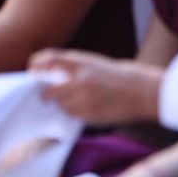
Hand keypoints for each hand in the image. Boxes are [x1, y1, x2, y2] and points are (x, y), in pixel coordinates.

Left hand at [30, 49, 160, 125]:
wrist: (144, 92)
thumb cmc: (120, 76)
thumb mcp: (95, 63)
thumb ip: (73, 67)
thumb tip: (50, 75)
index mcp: (80, 62)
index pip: (47, 60)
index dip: (36, 67)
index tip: (33, 74)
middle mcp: (79, 79)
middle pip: (49, 91)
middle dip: (47, 95)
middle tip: (47, 96)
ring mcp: (84, 99)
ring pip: (62, 106)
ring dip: (64, 105)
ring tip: (79, 100)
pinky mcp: (90, 115)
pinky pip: (74, 116)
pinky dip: (76, 113)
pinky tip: (90, 108)